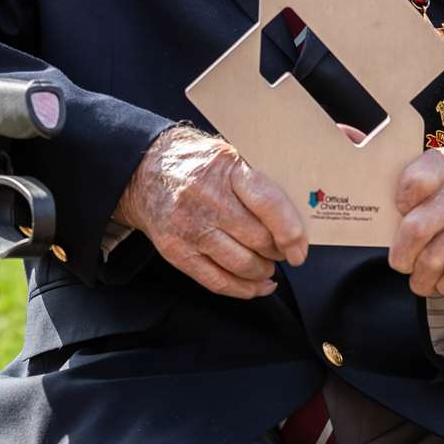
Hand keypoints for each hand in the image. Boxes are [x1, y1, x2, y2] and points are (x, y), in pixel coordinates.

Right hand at [114, 125, 307, 298]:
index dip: (291, 232)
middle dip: (278, 252)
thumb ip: (258, 178)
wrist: (143, 169)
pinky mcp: (176, 251)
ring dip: (262, 271)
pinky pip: (216, 281)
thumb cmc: (194, 161)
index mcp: (227, 169)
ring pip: (240, 264)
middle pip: (257, 239)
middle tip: (285, 252)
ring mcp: (190, 228)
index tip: (300, 247)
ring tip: (268, 266)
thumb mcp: (227, 154)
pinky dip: (242, 289)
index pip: (268, 204)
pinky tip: (256, 286)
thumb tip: (296, 211)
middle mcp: (208, 199)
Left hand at [388, 147, 443, 298]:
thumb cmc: (443, 218)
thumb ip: (400, 201)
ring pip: (434, 257)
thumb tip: (362, 200)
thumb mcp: (424, 200)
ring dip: (421, 278)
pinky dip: (443, 285)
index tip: (400, 213)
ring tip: (421, 278)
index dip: (400, 204)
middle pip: (417, 228)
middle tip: (401, 264)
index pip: (414, 181)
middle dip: (402, 256)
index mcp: (443, 162)